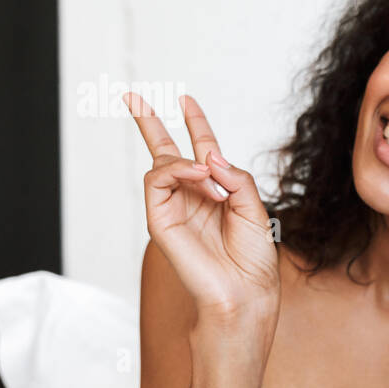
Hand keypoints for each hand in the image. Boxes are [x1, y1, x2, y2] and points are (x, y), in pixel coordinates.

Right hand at [125, 92, 279, 318]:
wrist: (245, 291)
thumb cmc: (253, 258)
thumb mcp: (255, 209)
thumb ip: (236, 177)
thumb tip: (209, 155)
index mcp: (216, 192)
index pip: (202, 151)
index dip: (196, 124)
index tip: (187, 100)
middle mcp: (192, 197)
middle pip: (165, 152)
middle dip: (149, 123)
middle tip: (133, 96)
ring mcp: (172, 208)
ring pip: (163, 163)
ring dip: (188, 162)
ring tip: (210, 180)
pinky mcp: (159, 220)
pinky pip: (156, 180)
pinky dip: (176, 170)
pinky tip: (199, 176)